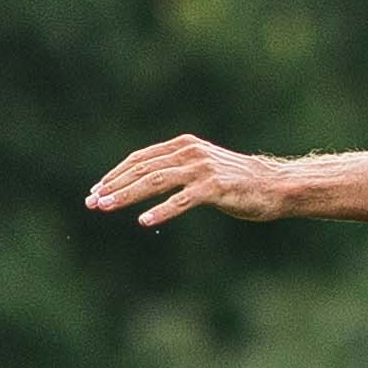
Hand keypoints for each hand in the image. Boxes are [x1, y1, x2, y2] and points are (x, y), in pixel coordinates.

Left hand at [87, 135, 298, 226]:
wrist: (274, 186)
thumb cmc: (237, 183)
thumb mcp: (202, 169)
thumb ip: (176, 170)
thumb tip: (145, 183)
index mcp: (183, 146)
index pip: (140, 159)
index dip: (115, 174)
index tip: (97, 191)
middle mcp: (189, 153)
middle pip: (142, 168)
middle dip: (114, 185)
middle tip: (93, 202)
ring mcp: (202, 169)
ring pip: (155, 181)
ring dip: (127, 195)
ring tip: (107, 207)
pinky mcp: (214, 188)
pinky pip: (181, 201)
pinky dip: (160, 211)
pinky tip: (144, 221)